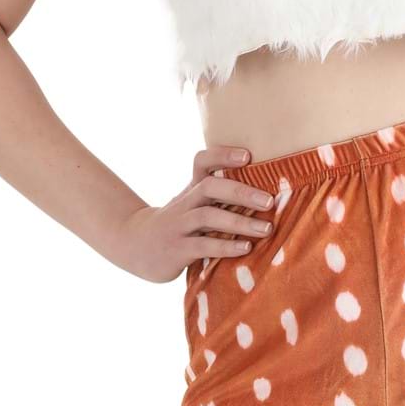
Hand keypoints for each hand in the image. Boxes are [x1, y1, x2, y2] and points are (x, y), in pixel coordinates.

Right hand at [115, 143, 279, 283]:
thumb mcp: (192, 204)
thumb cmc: (178, 223)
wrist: (135, 245)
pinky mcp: (176, 249)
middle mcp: (185, 203)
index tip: (248, 155)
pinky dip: (226, 246)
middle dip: (241, 192)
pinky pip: (202, 246)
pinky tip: (246, 247)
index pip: (202, 162)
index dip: (223, 155)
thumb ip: (220, 197)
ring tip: (266, 229)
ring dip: (239, 222)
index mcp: (192, 188)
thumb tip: (268, 191)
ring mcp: (179, 226)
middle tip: (269, 201)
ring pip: (207, 217)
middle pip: (210, 187)